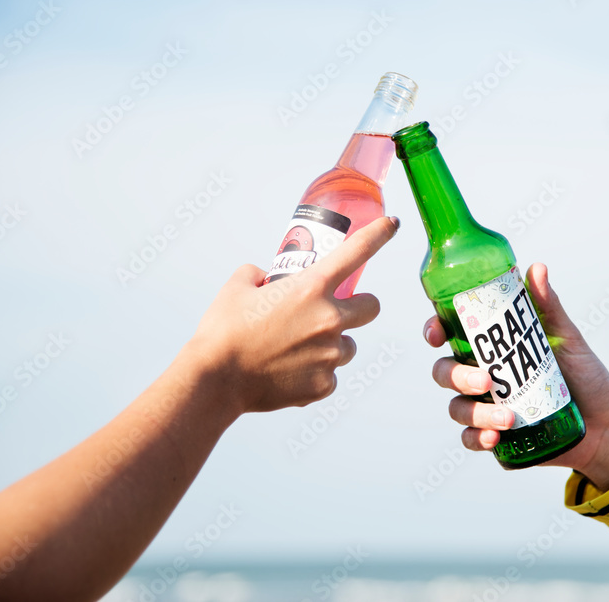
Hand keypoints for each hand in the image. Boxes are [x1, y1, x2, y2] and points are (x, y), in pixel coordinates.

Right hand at [186, 215, 399, 414]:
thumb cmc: (223, 332)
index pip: (356, 252)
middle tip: (332, 312)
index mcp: (310, 287)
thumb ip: (257, 274)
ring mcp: (329, 355)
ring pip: (349, 345)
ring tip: (296, 349)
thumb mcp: (237, 287)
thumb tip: (265, 278)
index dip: (379, 235)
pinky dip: (314, 373)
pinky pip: (330, 375)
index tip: (394, 224)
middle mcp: (329, 319)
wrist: (214, 381)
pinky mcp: (323, 385)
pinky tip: (287, 372)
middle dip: (358, 306)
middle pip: (372, 306)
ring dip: (332, 344)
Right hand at [424, 262, 608, 489]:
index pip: (449, 334)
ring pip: (456, 408)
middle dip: (456, 376)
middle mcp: (480, 375)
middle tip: (486, 380)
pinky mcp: (494, 437)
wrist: (606, 422)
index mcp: (490, 346)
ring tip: (508, 417)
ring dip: (475, 413)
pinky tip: (495, 438)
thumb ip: (548, 307)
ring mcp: (484, 407)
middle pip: (444, 371)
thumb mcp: (567, 338)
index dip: (433, 330)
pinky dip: (477, 439)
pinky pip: (470, 439)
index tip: (437, 333)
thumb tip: (536, 268)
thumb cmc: (584, 375)